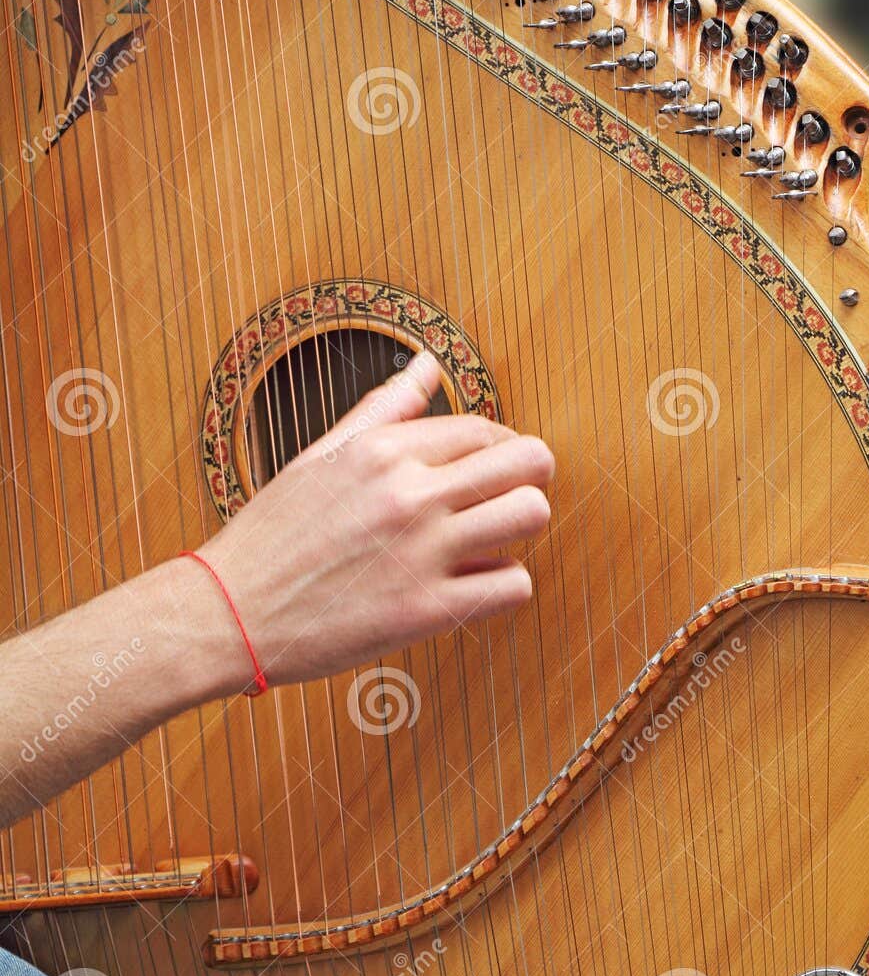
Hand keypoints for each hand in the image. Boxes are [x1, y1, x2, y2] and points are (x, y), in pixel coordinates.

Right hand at [198, 352, 553, 689]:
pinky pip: (513, 586)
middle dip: (531, 478)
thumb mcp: (321, 456)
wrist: (229, 612)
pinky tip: (475, 584)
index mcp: (384, 450)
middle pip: (529, 462)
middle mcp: (409, 493)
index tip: (490, 469)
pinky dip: (505, 585)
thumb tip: (427, 363)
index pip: (485, 429)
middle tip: (508, 498)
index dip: (500, 448)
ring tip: (494, 539)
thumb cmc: (273, 535)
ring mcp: (422, 552)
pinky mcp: (427, 610)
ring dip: (522, 528)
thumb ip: (383, 408)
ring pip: (531, 516)